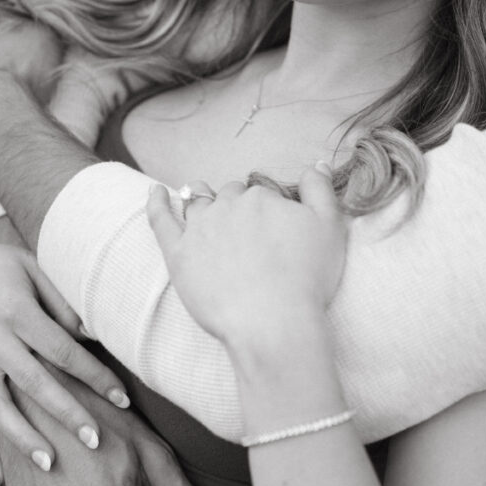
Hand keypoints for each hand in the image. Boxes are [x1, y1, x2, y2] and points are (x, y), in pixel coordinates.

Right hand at [0, 230, 129, 476]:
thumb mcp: (29, 267)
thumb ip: (61, 301)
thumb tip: (94, 334)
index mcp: (16, 311)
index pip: (62, 350)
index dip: (94, 375)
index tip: (122, 399)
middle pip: (34, 383)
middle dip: (65, 414)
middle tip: (94, 441)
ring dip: (22, 439)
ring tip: (48, 466)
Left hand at [146, 166, 347, 349]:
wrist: (273, 322)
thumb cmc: (306, 279)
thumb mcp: (330, 228)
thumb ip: (320, 191)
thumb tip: (317, 164)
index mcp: (262, 198)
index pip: (260, 195)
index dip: (266, 210)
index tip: (272, 231)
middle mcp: (228, 207)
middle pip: (229, 197)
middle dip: (236, 206)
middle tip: (246, 233)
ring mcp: (200, 229)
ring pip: (197, 203)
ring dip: (200, 198)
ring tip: (201, 200)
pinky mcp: (179, 254)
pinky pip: (161, 220)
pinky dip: (157, 203)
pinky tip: (155, 192)